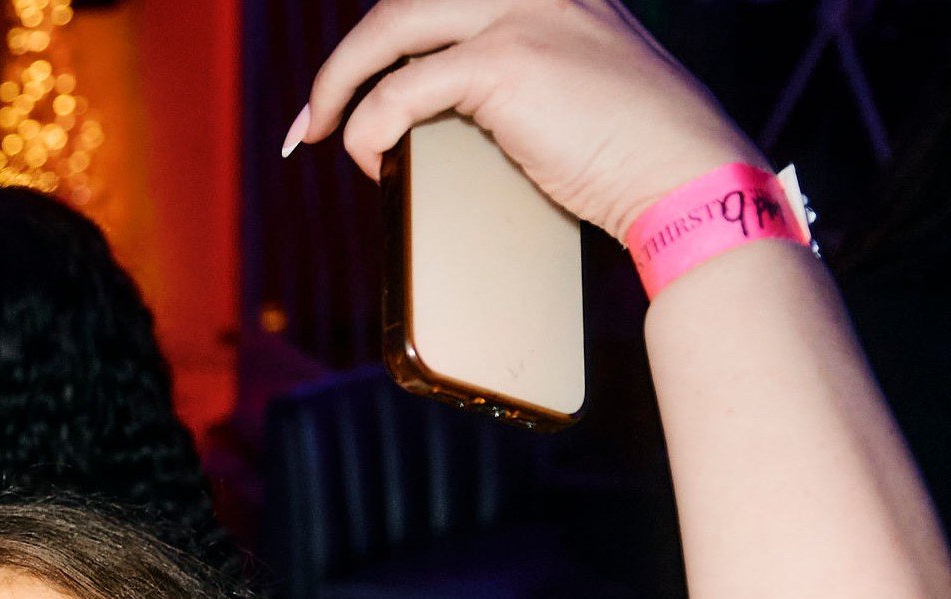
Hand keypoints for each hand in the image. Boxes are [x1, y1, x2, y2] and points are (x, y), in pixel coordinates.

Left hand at [299, 0, 759, 237]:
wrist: (687, 177)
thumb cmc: (631, 154)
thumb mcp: (570, 87)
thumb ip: (511, 74)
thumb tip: (427, 111)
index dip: (384, 32)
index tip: (351, 82)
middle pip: (403, 2)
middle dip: (345, 59)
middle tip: (315, 118)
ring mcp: (525, 13)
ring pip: (390, 27)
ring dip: (340, 83)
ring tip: (322, 133)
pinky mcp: (509, 62)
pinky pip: (402, 91)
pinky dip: (370, 129)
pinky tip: (372, 160)